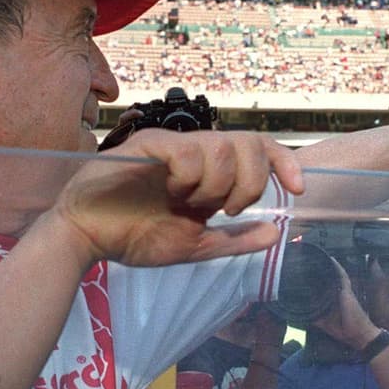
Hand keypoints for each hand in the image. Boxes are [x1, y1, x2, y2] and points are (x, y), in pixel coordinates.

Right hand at [55, 129, 302, 265]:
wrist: (89, 239)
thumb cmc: (135, 237)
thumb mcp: (196, 245)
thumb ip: (235, 239)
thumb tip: (276, 233)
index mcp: (210, 171)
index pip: (259, 148)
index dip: (284, 162)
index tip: (299, 188)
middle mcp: (195, 151)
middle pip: (249, 143)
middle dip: (249, 182)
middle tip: (225, 209)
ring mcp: (173, 145)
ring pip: (222, 147)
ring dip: (214, 186)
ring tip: (187, 203)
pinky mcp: (149, 144)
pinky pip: (188, 151)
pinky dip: (188, 178)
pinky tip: (170, 191)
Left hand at [311, 261, 379, 349]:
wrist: (359, 334)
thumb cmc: (345, 329)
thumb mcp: (325, 323)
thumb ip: (316, 317)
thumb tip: (303, 315)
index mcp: (334, 300)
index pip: (324, 287)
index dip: (317, 280)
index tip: (308, 274)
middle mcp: (340, 293)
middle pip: (329, 279)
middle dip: (320, 271)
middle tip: (310, 262)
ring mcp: (344, 291)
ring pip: (335, 275)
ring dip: (328, 267)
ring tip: (319, 258)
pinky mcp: (347, 291)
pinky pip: (342, 276)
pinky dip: (336, 267)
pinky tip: (331, 260)